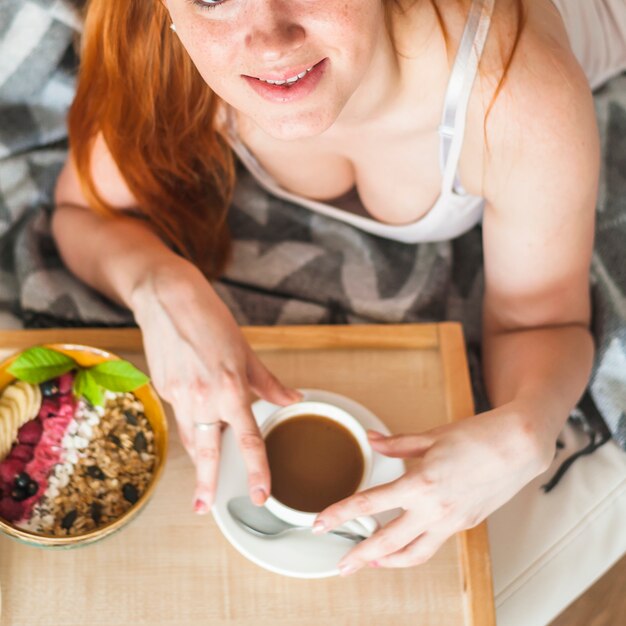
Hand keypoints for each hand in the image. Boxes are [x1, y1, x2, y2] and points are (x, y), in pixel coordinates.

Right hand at [131, 260, 300, 513]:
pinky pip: (181, 413)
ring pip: (190, 434)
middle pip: (205, 450)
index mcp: (230, 388)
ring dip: (198, 455)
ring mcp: (179, 394)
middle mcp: (202, 397)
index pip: (248, 439)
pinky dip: (191, 419)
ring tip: (203, 478)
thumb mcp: (246, 351)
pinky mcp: (163, 388)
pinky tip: (196, 411)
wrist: (167, 298)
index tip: (261, 495)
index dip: (257, 470)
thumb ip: (268, 383)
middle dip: (206, 483)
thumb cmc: (211, 320)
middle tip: (203, 509)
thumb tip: (293, 399)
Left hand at [313, 406, 549, 574]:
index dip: (341, 514)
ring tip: (370, 563)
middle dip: (360, 556)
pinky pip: (434, 544)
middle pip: (389, 543)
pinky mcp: (465, 525)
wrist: (519, 446)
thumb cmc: (477, 436)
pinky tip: (404, 544)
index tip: (320, 523)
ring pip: (414, 554)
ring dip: (389, 562)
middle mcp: (434, 509)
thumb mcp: (431, 436)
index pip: (370, 504)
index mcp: (420, 483)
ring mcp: (452, 522)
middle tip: (340, 566)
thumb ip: (396, 444)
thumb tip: (370, 439)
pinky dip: (415, 550)